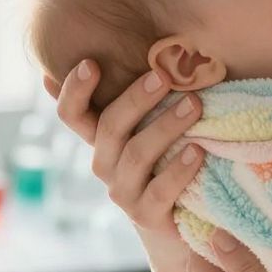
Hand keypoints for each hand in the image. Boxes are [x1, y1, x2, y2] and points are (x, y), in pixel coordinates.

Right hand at [44, 61, 204, 264]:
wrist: (175, 224)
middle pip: (109, 127)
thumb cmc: (166, 161)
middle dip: (135, 99)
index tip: (90, 62)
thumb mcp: (150, 127)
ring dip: (165, 126)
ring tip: (194, 105)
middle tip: (163, 76)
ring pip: (136, 154)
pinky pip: (160, 190)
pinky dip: (179, 168)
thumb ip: (142, 97)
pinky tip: (198, 150)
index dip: (75, 90)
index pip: (72, 114)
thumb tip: (145, 47)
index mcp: (101, 140)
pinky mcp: (146, 216)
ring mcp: (123, 192)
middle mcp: (104, 164)